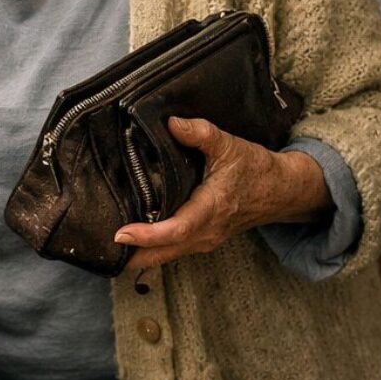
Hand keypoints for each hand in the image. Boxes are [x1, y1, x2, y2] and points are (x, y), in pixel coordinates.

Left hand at [115, 117, 332, 269]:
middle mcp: (206, 232)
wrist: (281, 191)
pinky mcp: (202, 240)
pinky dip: (150, 251)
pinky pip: (172, 252)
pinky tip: (131, 243)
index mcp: (212, 209)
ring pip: (166, 256)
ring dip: (138, 255)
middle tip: (99, 250)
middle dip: (131, 255)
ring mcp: (204, 240)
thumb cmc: (255, 169)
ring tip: (107, 248)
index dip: (147, 235)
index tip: (121, 233)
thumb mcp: (230, 145)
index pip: (176, 230)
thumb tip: (171, 123)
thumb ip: (201, 133)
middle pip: (163, 254)